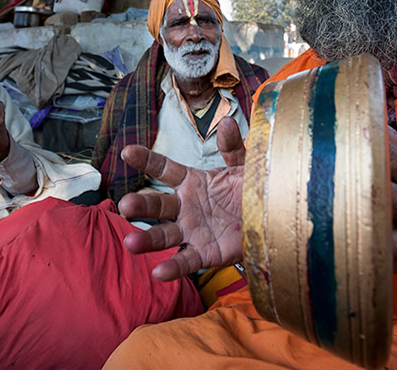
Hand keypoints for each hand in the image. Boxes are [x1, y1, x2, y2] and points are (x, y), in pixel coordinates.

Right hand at [119, 117, 244, 280]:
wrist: (270, 220)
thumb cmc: (250, 191)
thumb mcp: (243, 167)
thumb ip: (233, 147)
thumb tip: (226, 123)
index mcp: (191, 182)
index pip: (164, 169)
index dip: (146, 160)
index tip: (128, 152)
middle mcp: (185, 206)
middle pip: (157, 205)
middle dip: (140, 205)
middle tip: (127, 205)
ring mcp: (191, 231)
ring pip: (163, 234)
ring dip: (146, 239)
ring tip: (131, 243)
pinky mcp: (203, 253)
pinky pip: (185, 260)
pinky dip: (171, 267)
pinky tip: (158, 272)